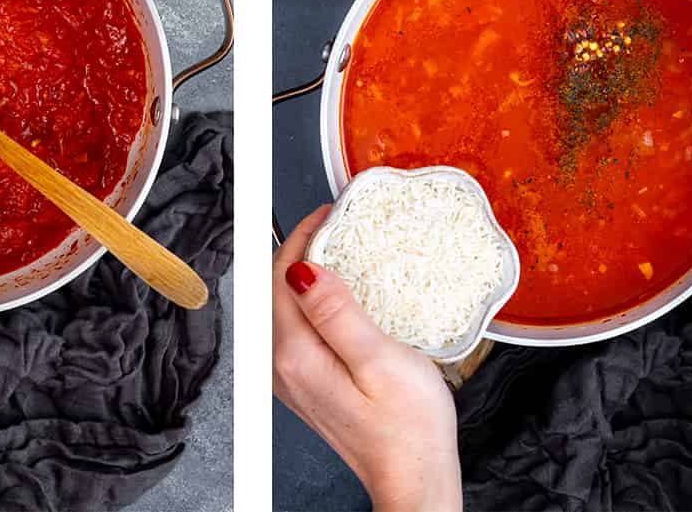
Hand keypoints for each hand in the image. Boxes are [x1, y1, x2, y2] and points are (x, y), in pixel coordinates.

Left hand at [273, 207, 462, 511]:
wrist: (415, 479)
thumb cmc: (408, 430)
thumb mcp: (380, 360)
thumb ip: (337, 313)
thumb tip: (302, 269)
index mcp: (295, 354)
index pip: (279, 273)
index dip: (303, 234)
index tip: (331, 213)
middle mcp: (283, 366)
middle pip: (275, 286)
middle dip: (305, 247)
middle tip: (342, 224)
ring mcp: (292, 375)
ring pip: (286, 303)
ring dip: (310, 271)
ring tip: (346, 249)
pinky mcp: (307, 380)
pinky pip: (299, 324)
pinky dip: (317, 298)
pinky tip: (344, 292)